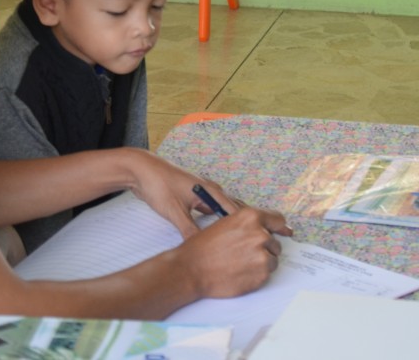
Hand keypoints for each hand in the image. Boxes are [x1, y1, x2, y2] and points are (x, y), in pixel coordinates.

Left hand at [124, 149, 293, 238]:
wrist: (142, 170)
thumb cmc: (159, 186)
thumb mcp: (174, 211)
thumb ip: (189, 229)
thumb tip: (202, 248)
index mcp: (210, 191)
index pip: (238, 210)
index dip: (256, 222)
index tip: (274, 231)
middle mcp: (210, 190)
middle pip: (238, 209)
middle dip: (255, 222)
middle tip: (276, 232)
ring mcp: (203, 193)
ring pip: (227, 210)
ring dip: (240, 221)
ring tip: (256, 234)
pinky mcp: (194, 197)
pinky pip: (215, 210)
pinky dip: (224, 220)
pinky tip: (224, 231)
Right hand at [175, 207, 288, 297]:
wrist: (191, 269)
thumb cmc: (204, 247)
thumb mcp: (227, 224)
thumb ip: (248, 224)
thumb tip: (267, 229)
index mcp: (251, 217)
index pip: (278, 220)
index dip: (277, 228)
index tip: (281, 232)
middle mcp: (261, 234)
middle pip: (275, 243)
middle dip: (264, 249)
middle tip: (244, 255)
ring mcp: (262, 255)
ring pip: (272, 259)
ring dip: (261, 263)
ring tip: (240, 265)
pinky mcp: (261, 274)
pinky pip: (267, 274)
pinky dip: (257, 275)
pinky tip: (240, 273)